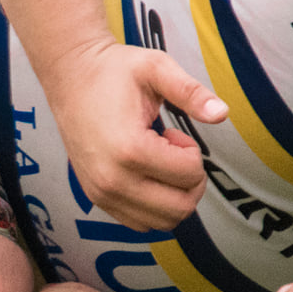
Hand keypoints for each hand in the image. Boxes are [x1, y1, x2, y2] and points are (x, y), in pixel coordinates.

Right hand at [41, 38, 227, 232]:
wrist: (69, 76)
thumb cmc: (112, 71)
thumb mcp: (156, 68)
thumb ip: (192, 92)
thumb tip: (222, 113)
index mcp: (130, 149)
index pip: (189, 175)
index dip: (193, 152)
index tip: (174, 133)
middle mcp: (113, 179)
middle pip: (180, 207)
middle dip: (190, 180)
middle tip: (174, 152)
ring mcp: (102, 193)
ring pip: (162, 221)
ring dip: (173, 195)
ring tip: (158, 163)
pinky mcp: (96, 198)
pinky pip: (139, 223)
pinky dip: (154, 205)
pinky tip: (144, 174)